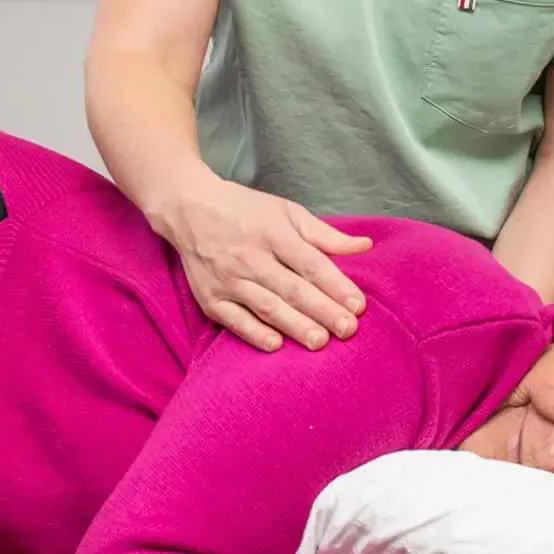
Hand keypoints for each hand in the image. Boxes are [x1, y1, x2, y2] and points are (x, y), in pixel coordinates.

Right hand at [166, 172, 372, 351]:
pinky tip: (276, 345)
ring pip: (267, 307)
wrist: (189, 209)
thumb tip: (365, 246)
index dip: (336, 285)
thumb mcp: (287, 212)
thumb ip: (326, 234)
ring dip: (295, 326)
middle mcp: (251, 257)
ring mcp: (228, 279)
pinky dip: (254, 333)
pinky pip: (235, 320)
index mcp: (274, 233)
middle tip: (348, 330)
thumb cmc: (245, 210)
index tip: (359, 305)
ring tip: (320, 342)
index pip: (311, 264)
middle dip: (323, 311)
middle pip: (293, 289)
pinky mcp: (210, 298)